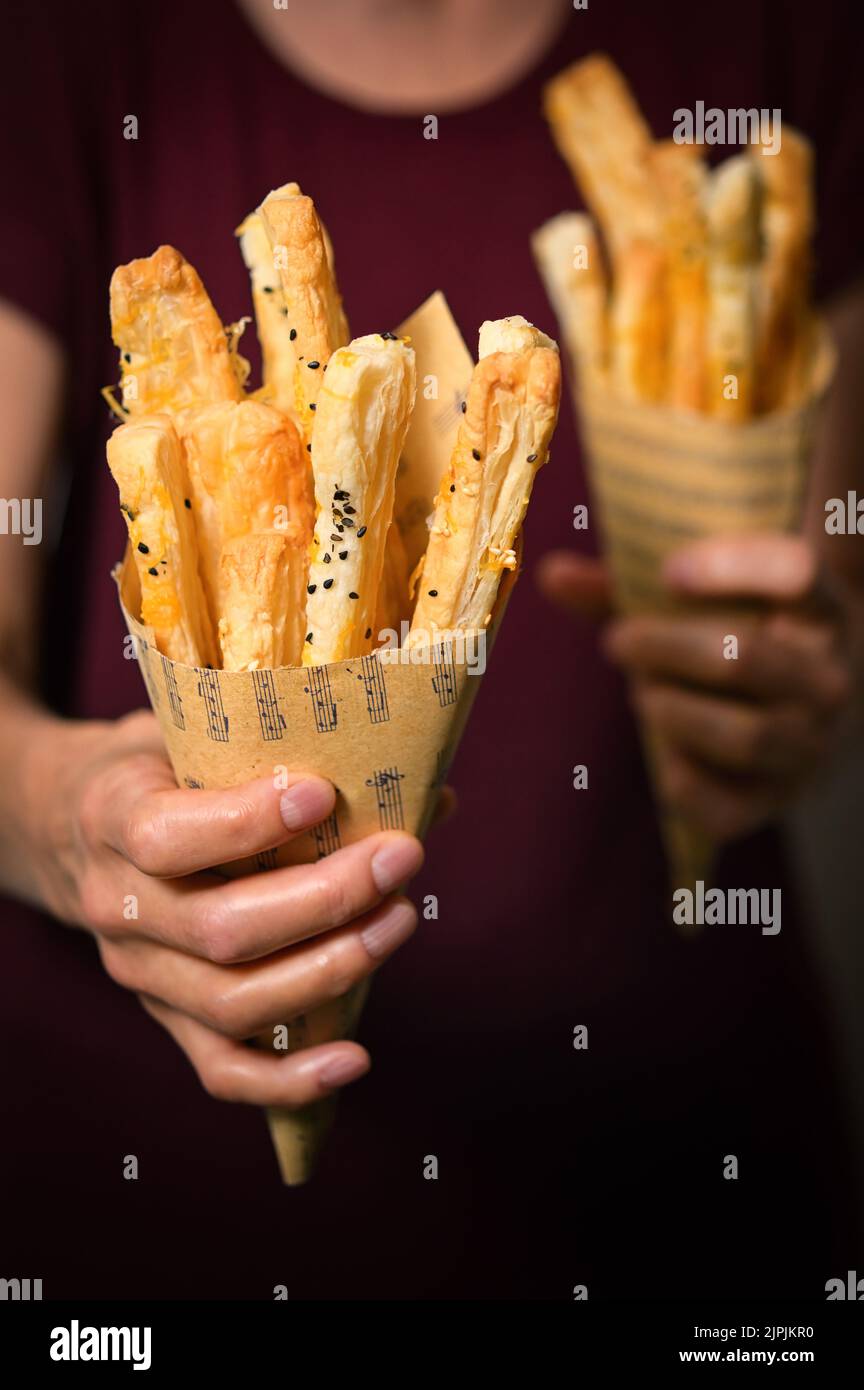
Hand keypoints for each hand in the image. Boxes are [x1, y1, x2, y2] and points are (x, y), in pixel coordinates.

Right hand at [25, 710, 426, 1106]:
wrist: (68, 826)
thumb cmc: (157, 769)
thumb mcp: (190, 733)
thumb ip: (280, 747)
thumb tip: (428, 790)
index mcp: (111, 820)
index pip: (167, 838)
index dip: (247, 824)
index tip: (322, 795)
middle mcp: (115, 906)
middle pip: (220, 931)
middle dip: (325, 899)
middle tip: (400, 857)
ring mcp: (138, 973)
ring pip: (231, 1002)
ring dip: (329, 970)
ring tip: (398, 920)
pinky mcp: (165, 1017)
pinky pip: (221, 1070)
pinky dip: (289, 1079)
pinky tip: (355, 1058)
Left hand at [537, 537, 852, 840]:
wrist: (808, 714)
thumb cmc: (741, 638)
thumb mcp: (708, 605)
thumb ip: (630, 587)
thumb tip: (552, 574)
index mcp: (824, 611)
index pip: (797, 572)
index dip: (731, 566)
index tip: (668, 571)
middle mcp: (832, 680)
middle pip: (744, 657)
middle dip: (663, 647)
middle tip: (617, 640)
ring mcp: (812, 747)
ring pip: (743, 735)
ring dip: (671, 710)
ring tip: (643, 693)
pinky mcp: (778, 802)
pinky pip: (724, 807)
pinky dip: (680, 780)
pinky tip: (661, 750)